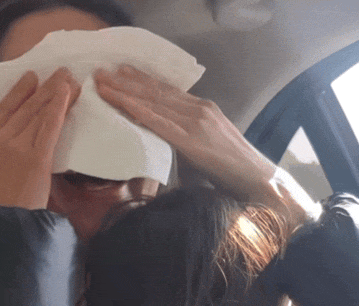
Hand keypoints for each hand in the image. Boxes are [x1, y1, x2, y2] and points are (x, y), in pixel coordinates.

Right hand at [0, 68, 78, 208]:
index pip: (3, 110)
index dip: (19, 92)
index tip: (31, 78)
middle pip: (25, 108)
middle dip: (44, 88)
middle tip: (61, 72)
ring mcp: (16, 148)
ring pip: (39, 113)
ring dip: (56, 93)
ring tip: (69, 78)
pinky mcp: (35, 160)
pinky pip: (49, 127)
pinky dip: (58, 108)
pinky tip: (67, 93)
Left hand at [94, 65, 316, 226]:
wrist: (258, 181)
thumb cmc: (231, 173)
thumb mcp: (204, 153)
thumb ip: (183, 146)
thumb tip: (161, 153)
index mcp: (202, 111)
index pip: (166, 92)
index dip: (141, 82)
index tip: (119, 74)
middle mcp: (199, 110)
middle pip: (156, 91)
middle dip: (126, 81)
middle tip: (101, 73)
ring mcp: (197, 121)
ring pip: (154, 102)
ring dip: (125, 92)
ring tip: (103, 83)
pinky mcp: (194, 139)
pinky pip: (160, 121)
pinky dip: (139, 111)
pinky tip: (121, 104)